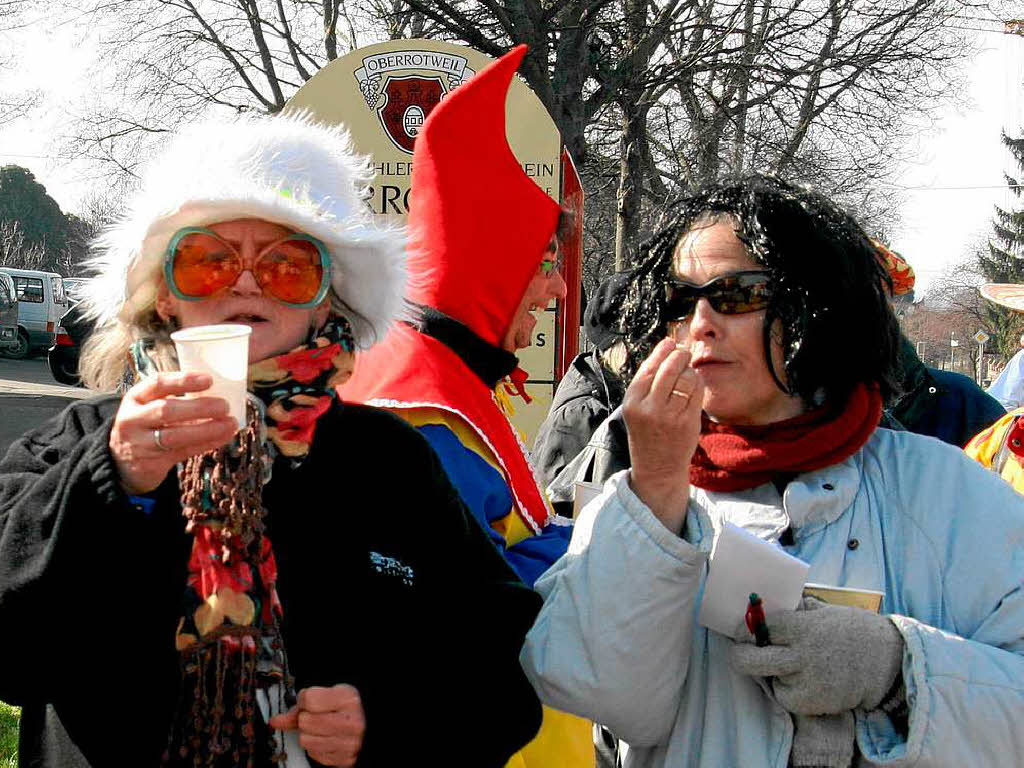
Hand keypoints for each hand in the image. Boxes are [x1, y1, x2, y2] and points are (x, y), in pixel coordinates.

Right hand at [109, 372, 236, 493]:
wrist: (119, 462)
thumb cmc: (145, 426)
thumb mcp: (148, 407)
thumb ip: (173, 398)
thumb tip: (216, 392)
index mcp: (135, 398)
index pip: (157, 384)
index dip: (183, 380)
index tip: (208, 380)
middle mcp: (133, 419)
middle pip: (166, 411)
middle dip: (199, 408)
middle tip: (224, 405)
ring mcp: (141, 443)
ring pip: (175, 435)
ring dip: (207, 429)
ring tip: (230, 423)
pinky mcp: (152, 463)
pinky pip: (184, 452)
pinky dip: (207, 443)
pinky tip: (224, 436)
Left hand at [269, 685, 365, 766]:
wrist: (370, 724)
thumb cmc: (351, 707)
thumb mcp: (332, 694)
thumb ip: (302, 706)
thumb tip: (277, 720)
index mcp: (348, 700)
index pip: (308, 699)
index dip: (305, 699)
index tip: (311, 700)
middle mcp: (351, 723)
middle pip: (305, 722)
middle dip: (306, 718)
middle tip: (318, 714)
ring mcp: (348, 744)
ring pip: (306, 740)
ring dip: (310, 734)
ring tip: (322, 727)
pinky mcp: (343, 760)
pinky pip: (313, 754)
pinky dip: (316, 747)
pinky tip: (327, 738)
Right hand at [623, 337, 702, 532]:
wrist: (657, 466)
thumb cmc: (648, 432)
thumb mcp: (637, 407)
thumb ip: (648, 382)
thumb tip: (667, 348)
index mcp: (632, 401)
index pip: (649, 366)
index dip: (663, 350)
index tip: (671, 343)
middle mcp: (649, 407)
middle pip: (670, 368)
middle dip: (680, 355)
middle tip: (684, 353)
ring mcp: (669, 415)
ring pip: (686, 378)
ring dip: (690, 370)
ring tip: (688, 372)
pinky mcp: (687, 422)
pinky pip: (697, 392)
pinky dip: (698, 384)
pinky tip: (694, 386)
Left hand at [730, 597, 903, 715]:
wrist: (886, 661)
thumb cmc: (851, 631)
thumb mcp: (822, 611)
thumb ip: (794, 612)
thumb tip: (762, 608)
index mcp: (803, 627)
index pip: (761, 627)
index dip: (748, 628)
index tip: (745, 631)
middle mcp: (801, 655)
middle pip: (749, 660)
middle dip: (739, 655)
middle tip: (740, 652)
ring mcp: (806, 682)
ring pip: (767, 679)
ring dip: (772, 672)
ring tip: (791, 664)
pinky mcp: (812, 703)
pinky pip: (785, 696)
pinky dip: (788, 689)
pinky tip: (805, 679)